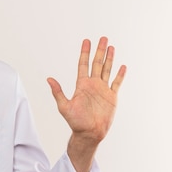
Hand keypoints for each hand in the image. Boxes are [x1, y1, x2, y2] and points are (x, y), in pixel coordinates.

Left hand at [47, 37, 125, 171]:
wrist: (89, 133)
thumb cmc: (75, 122)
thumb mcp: (64, 106)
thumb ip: (58, 92)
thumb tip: (49, 79)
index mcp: (82, 85)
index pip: (83, 64)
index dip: (85, 53)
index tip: (86, 41)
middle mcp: (92, 85)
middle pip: (97, 63)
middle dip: (99, 50)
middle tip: (102, 38)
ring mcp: (103, 90)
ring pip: (107, 70)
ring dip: (110, 59)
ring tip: (111, 47)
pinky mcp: (111, 97)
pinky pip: (116, 83)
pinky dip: (120, 75)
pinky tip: (122, 66)